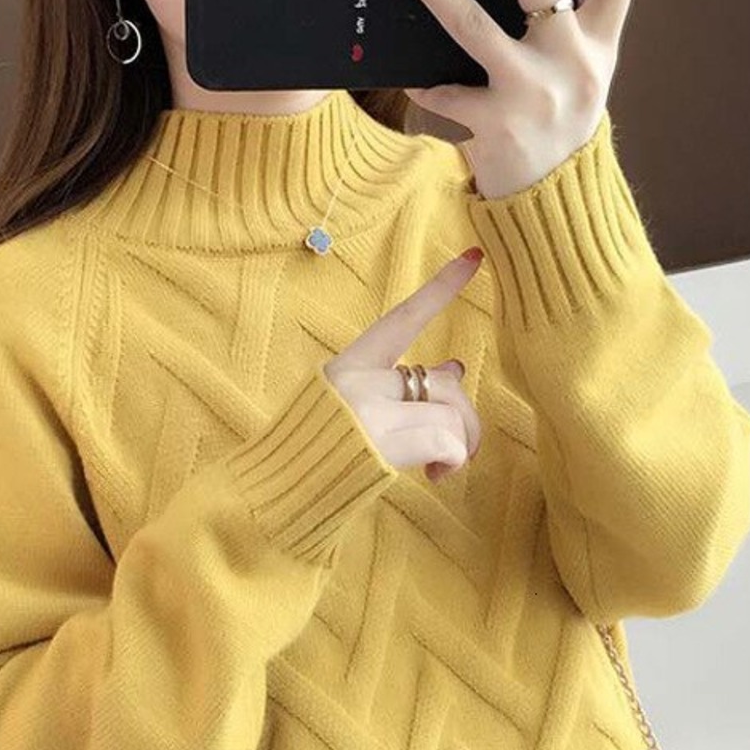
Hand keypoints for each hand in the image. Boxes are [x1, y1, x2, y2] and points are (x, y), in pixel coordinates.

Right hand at [323, 251, 484, 482]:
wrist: (273, 491)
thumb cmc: (312, 456)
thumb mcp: (352, 409)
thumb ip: (401, 388)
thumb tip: (455, 369)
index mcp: (349, 366)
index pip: (403, 318)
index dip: (440, 288)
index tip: (475, 258)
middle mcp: (360, 381)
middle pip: (443, 381)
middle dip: (464, 417)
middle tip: (460, 448)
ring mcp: (370, 410)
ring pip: (450, 411)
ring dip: (461, 444)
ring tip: (441, 467)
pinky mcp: (382, 442)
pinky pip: (446, 440)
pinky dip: (453, 459)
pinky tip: (437, 474)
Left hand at [403, 0, 633, 199]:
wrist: (554, 201)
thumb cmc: (562, 125)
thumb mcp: (587, 73)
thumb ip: (577, 22)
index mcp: (598, 44)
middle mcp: (570, 62)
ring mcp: (532, 93)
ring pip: (474, 26)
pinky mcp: (496, 125)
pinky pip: (447, 94)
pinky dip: (428, 87)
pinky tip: (417, 81)